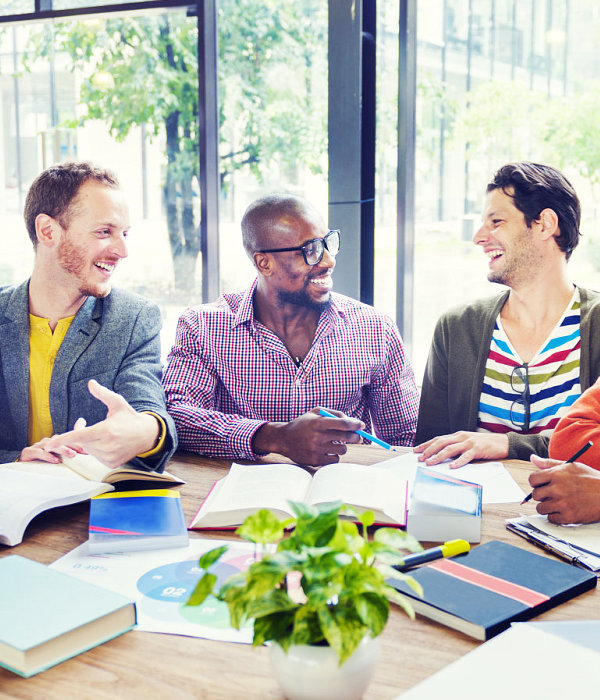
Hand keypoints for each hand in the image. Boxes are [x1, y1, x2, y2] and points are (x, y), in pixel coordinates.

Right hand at [19, 418, 87, 462]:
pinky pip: (39, 452)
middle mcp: (48, 442)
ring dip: (63, 450)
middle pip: (61, 441)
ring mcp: (38, 446)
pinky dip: (47, 456)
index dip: (79, 444)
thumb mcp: (60, 458)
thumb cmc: (44, 462)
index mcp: (56, 442)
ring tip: (72, 455)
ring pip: (52, 445)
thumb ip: (73, 452)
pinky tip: (55, 460)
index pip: (68, 440)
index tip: (89, 450)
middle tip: (83, 451)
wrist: (24, 468)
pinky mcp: (28, 452)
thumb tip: (89, 450)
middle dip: (73, 445)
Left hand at [42, 380, 159, 467]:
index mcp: (106, 430)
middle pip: (82, 442)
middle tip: (84, 422)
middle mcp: (107, 445)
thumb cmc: (130, 417)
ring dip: (89, 442)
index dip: (63, 439)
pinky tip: (108, 443)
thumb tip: (91, 383)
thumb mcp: (117, 403)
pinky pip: (96, 457)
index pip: (79, 436)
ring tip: (101, 434)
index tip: (49, 444)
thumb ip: (102, 394)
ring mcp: (110, 456)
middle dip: (80, 433)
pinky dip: (97, 450)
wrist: (148, 434)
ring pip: (88, 450)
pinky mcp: (112, 463)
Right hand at [253, 407, 363, 466]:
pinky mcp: (315, 460)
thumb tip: (353, 421)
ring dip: (342, 446)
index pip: (343, 424)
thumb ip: (334, 414)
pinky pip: (335, 460)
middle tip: (357, 437)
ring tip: (333, 443)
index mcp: (318, 422)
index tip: (361, 425)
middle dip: (355, 436)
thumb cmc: (303, 424)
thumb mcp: (315, 412)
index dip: (355, 424)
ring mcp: (316, 450)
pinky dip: (334, 456)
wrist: (283, 439)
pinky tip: (327, 451)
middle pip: (346, 437)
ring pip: (342, 450)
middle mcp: (317, 436)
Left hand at [413, 431, 508, 468]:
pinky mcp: (477, 449)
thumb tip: (441, 454)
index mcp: (457, 435)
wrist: (502, 442)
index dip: (426, 444)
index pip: (438, 439)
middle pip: (441, 442)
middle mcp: (461, 437)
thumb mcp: (467, 442)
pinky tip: (452, 467)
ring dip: (438, 456)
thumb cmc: (484, 444)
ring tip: (430, 462)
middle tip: (420, 458)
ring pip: (450, 449)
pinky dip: (458, 461)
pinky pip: (466, 456)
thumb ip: (456, 446)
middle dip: (428, 450)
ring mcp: (469, 443)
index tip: (416, 450)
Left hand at [529, 454, 599, 523]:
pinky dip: (555, 516)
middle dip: (542, 495)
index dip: (536, 482)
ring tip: (558, 503)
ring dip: (547, 506)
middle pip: (536, 495)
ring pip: (541, 508)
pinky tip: (564, 510)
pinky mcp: (569, 517)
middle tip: (552, 494)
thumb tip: (533, 458)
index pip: (532, 479)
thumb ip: (550, 463)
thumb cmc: (591, 479)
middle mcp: (557, 489)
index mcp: (557, 474)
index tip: (542, 484)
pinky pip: (551, 519)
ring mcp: (563, 504)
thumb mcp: (572, 466)